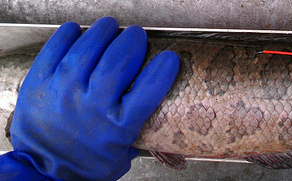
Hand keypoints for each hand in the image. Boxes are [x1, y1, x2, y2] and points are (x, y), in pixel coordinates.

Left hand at [9, 17, 178, 179]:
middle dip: (132, 41)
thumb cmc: (84, 167)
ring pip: (87, 49)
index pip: (149, 87)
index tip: (168, 57)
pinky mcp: (40, 85)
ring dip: (103, 32)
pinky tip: (77, 31)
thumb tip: (153, 115)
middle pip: (118, 61)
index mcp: (118, 125)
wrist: (42, 174)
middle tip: (136, 36)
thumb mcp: (122, 156)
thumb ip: (137, 133)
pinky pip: (54, 51)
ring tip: (110, 27)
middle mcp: (92, 105)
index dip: (163, 67)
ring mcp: (64, 92)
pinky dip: (67, 36)